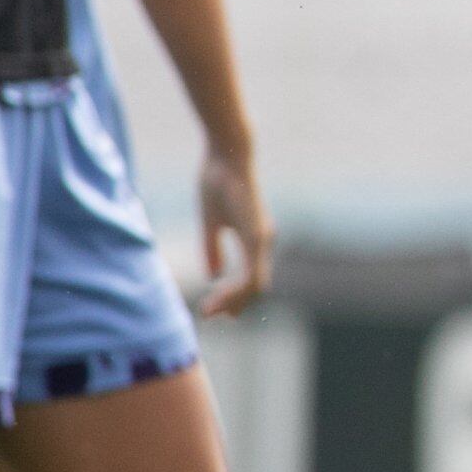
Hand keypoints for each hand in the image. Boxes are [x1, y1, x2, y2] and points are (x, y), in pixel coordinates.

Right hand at [194, 142, 275, 318]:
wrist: (227, 155)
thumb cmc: (217, 182)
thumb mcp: (211, 222)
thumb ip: (212, 248)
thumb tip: (213, 275)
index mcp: (254, 239)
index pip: (249, 278)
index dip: (232, 295)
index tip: (209, 307)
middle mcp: (263, 242)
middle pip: (255, 287)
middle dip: (233, 304)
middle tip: (209, 315)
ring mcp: (262, 240)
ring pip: (255, 285)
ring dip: (232, 301)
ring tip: (209, 311)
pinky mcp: (256, 236)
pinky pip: (252, 273)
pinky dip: (236, 290)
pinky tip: (219, 296)